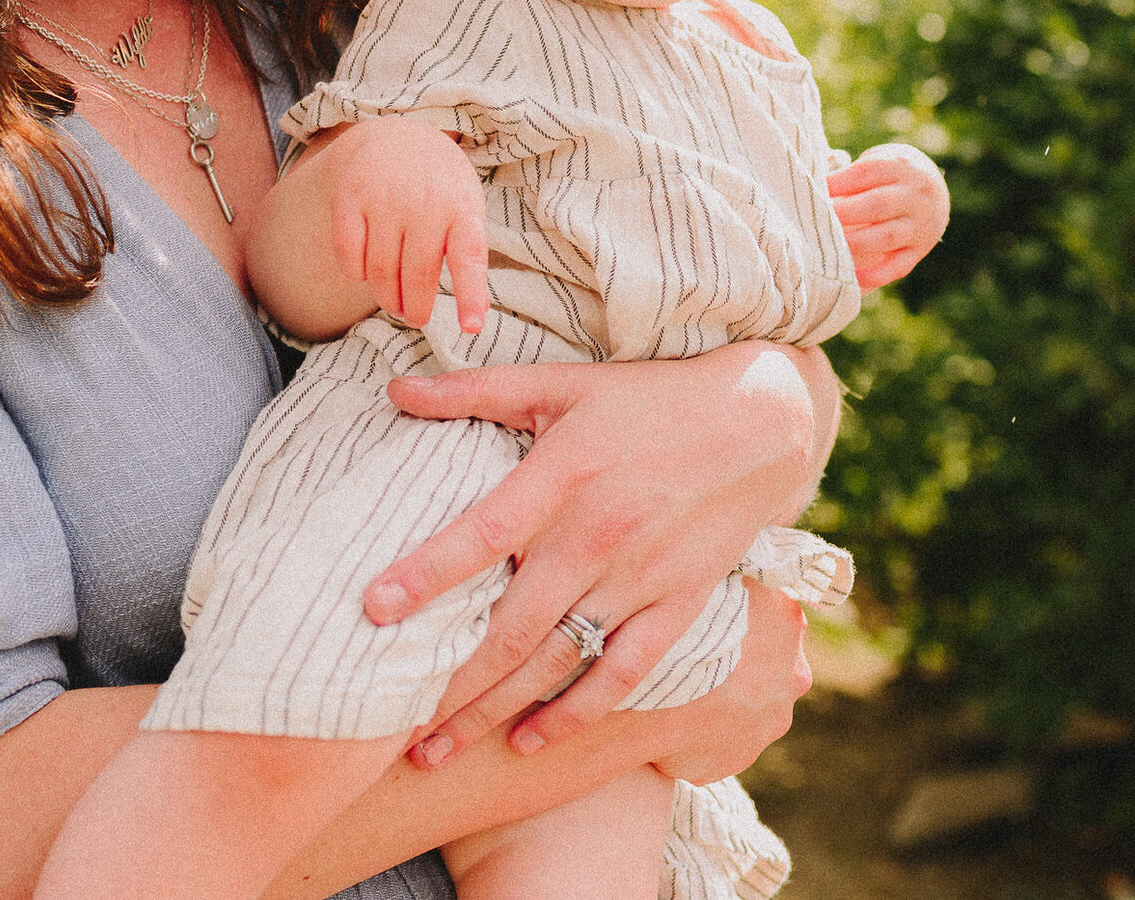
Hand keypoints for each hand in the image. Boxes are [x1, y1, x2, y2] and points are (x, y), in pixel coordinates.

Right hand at [323, 117, 489, 332]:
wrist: (400, 134)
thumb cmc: (440, 186)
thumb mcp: (465, 207)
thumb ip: (468, 254)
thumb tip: (476, 314)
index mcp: (462, 207)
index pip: (469, 258)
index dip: (470, 296)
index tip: (471, 327)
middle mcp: (424, 201)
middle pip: (418, 275)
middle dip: (415, 308)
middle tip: (414, 318)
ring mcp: (385, 197)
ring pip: (381, 270)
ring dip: (386, 297)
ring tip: (393, 303)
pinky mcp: (350, 196)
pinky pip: (348, 253)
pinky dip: (356, 274)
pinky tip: (365, 275)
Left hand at [371, 340, 825, 764]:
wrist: (761, 422)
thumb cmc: (649, 399)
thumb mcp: (564, 382)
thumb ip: (477, 390)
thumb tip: (395, 390)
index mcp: (563, 474)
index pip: (482, 532)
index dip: (427, 572)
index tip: (373, 610)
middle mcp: (598, 535)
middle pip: (512, 626)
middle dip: (448, 685)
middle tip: (392, 732)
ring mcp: (641, 576)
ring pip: (556, 660)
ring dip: (494, 712)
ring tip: (437, 752)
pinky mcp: (679, 603)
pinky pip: (623, 671)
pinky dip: (578, 712)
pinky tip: (531, 741)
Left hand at [827, 142, 949, 288]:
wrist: (935, 190)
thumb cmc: (890, 175)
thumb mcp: (879, 161)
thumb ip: (851, 174)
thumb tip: (812, 187)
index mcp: (901, 167)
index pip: (867, 173)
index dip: (837, 182)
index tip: (813, 189)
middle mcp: (915, 196)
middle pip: (878, 204)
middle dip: (844, 212)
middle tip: (819, 217)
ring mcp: (921, 225)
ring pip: (888, 236)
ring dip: (857, 242)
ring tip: (832, 243)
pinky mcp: (919, 250)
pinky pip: (898, 267)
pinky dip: (876, 275)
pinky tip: (853, 276)